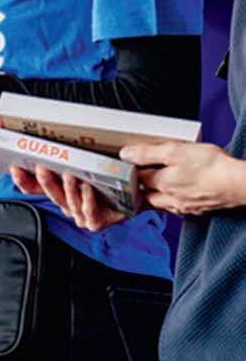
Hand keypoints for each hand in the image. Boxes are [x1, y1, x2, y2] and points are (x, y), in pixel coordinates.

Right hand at [10, 166, 128, 230]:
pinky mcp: (96, 222)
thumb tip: (50, 141)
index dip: (23, 179)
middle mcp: (68, 204)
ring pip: (69, 203)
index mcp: (60, 191)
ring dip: (68, 189)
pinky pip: (89, 212)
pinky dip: (87, 200)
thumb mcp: (85, 165)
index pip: (35, 187)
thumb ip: (66, 158)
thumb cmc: (111, 179)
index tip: (15, 167)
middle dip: (45, 182)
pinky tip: (87, 188)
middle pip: (51, 194)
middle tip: (42, 168)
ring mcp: (81, 215)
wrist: (138, 195)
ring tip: (69, 175)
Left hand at [120, 139, 245, 215]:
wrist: (238, 183)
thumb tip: (125, 155)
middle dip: (137, 189)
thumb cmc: (211, 166)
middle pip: (145, 197)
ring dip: (153, 197)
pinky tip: (175, 195)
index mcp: (162, 183)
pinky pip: (177, 208)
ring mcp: (185, 207)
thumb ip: (148, 153)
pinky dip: (171, 202)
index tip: (125, 164)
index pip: (137, 179)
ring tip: (150, 186)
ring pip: (161, 205)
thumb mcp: (175, 151)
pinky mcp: (197, 209)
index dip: (129, 170)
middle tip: (132, 179)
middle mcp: (170, 199)